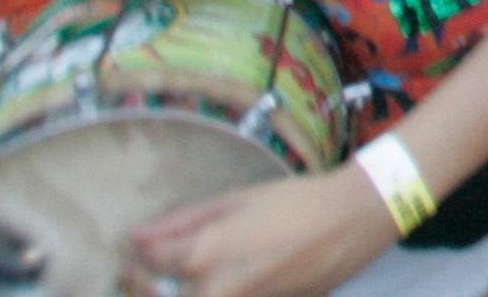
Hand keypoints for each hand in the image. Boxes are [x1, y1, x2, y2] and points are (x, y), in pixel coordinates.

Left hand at [130, 163, 398, 296]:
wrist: (351, 223)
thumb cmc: (294, 202)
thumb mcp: (236, 200)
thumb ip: (183, 221)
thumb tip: (137, 237)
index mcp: (203, 256)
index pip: (148, 262)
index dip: (139, 256)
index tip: (139, 251)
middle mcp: (213, 292)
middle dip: (147, 286)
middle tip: (146, 275)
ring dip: (181, 291)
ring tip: (182, 282)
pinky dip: (214, 296)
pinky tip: (222, 285)